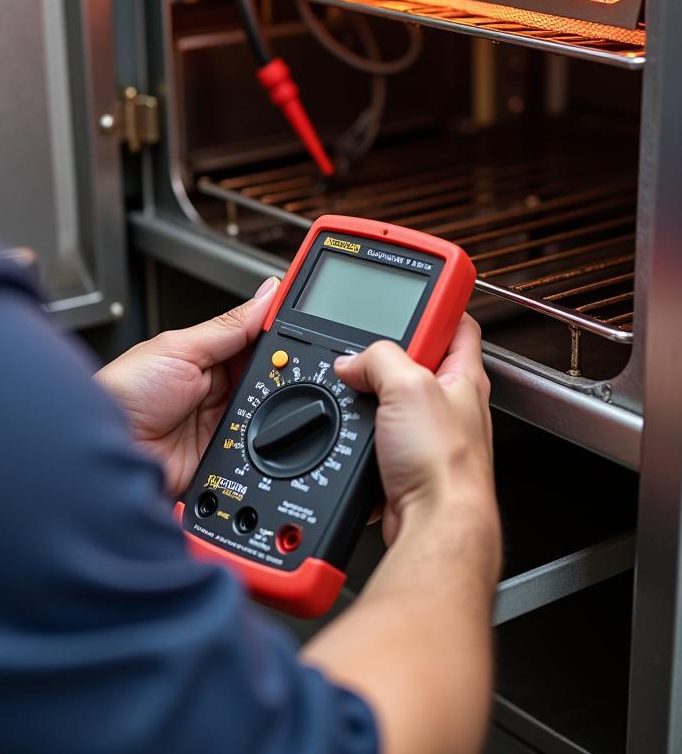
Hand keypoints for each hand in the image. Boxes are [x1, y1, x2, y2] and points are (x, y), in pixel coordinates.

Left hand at [95, 277, 280, 494]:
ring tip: (268, 399)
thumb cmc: (123, 392)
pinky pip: (256, 449)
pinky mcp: (223, 456)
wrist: (107, 448)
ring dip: (273, 408)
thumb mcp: (179, 348)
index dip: (280, 332)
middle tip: (291, 367)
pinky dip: (264, 443)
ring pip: (269, 413)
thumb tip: (266, 294)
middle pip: (269, 377)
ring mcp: (221, 423)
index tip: (309, 321)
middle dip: (282, 373)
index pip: (256, 338)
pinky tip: (265, 433)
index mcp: (206, 355)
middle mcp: (217, 388)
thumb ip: (228, 326)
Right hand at [333, 315, 496, 547]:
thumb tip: (352, 360)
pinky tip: (351, 430)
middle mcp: (448, 401)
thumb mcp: (409, 387)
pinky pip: (373, 431)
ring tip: (354, 392)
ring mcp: (425, 431)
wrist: (433, 526)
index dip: (437, 299)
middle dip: (382, 352)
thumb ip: (378, 358)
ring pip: (387, 397)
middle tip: (363, 348)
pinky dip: (356, 429)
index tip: (413, 288)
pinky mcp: (402, 458)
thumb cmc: (445, 466)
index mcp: (463, 375)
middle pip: (412, 356)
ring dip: (366, 395)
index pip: (457, 320)